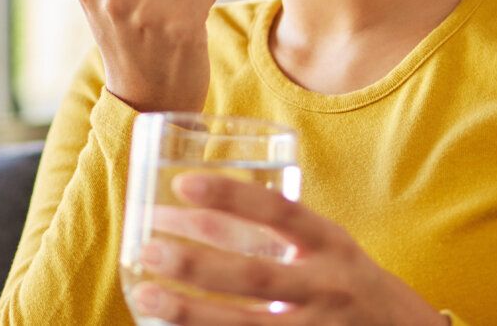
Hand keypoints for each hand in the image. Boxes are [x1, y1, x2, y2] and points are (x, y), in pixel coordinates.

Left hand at [131, 172, 447, 324]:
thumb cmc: (351, 282)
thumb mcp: (330, 246)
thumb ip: (284, 233)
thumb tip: (201, 213)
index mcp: (331, 243)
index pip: (278, 211)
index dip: (231, 196)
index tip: (184, 184)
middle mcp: (325, 286)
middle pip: (253, 274)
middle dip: (196, 262)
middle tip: (148, 245)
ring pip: (242, 325)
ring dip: (188, 312)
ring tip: (145, 294)